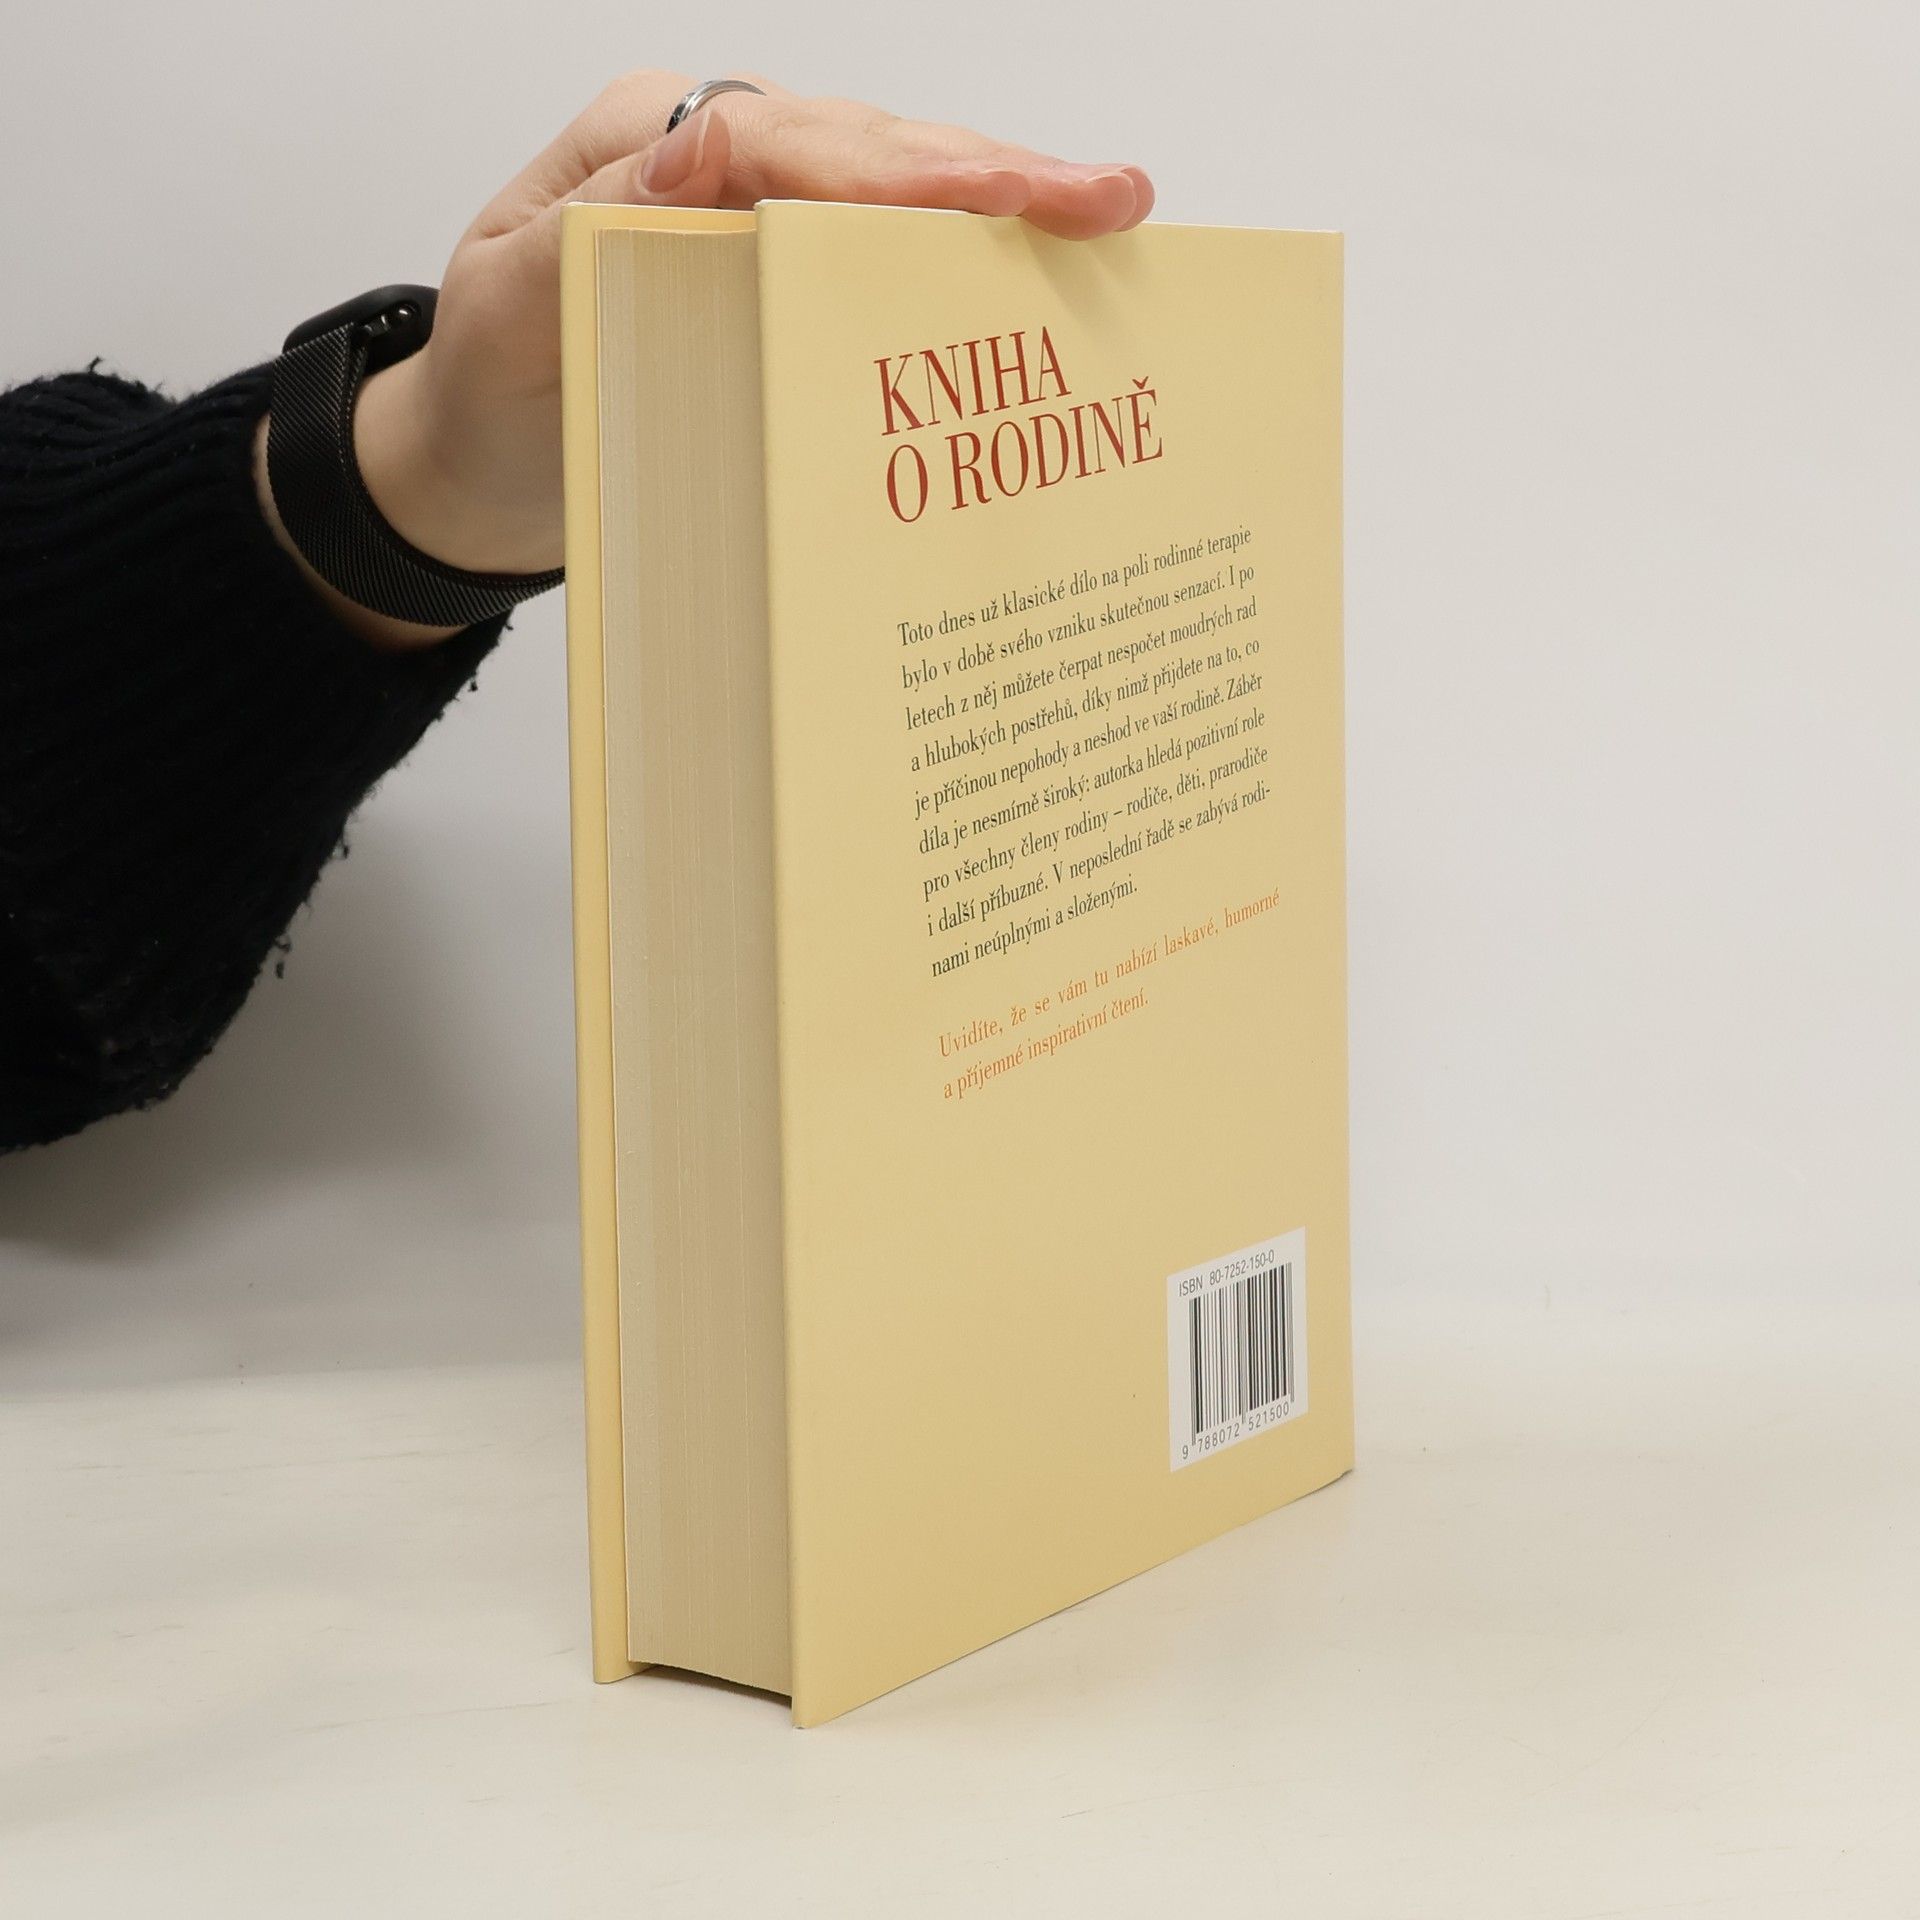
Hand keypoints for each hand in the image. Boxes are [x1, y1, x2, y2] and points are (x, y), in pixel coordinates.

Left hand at [260, 72, 1154, 648]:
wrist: (474, 469)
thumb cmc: (490, 392)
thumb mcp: (513, 308)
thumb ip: (601, 230)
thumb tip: (711, 165)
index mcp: (650, 149)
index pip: (788, 137)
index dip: (899, 163)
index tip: (996, 191)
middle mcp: (714, 165)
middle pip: (869, 149)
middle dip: (992, 170)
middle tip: (1109, 199)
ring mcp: (758, 224)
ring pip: (893, 194)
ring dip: (998, 208)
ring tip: (1102, 220)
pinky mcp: (783, 288)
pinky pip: (881, 263)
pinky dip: (960, 268)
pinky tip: (1033, 284)